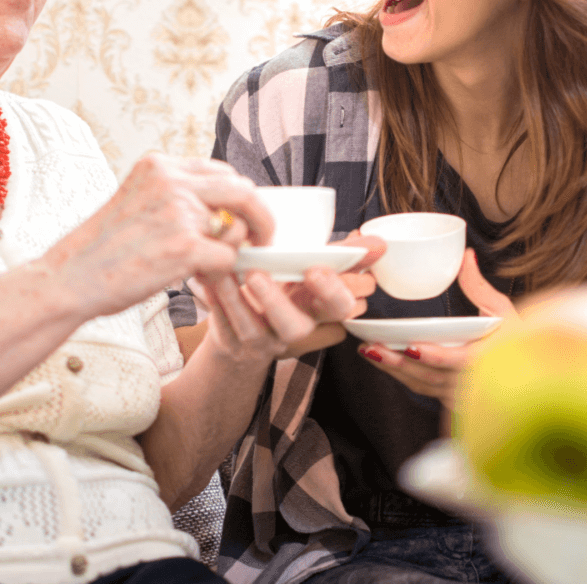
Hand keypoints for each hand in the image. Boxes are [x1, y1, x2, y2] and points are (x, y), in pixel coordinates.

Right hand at [38, 153, 274, 319]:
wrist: (70, 277)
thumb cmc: (102, 249)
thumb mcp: (136, 201)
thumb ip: (175, 197)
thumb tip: (223, 212)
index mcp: (159, 165)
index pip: (220, 171)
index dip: (239, 196)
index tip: (243, 216)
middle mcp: (171, 181)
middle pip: (242, 189)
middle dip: (260, 216)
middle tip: (263, 239)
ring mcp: (180, 212)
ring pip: (238, 228)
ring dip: (234, 250)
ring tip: (215, 265)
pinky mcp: (185, 247)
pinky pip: (228, 258)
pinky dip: (222, 273)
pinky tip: (202, 280)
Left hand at [196, 234, 383, 363]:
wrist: (244, 337)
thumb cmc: (285, 294)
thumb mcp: (313, 274)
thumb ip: (344, 257)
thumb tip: (380, 243)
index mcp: (318, 310)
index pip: (339, 308)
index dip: (332, 292)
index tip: (315, 268)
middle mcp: (294, 330)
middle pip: (295, 327)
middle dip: (278, 303)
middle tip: (259, 274)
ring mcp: (262, 341)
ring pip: (252, 328)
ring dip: (236, 297)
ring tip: (224, 270)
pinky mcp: (233, 344)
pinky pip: (222, 324)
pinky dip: (214, 300)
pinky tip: (207, 278)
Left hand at [357, 248, 517, 408]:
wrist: (529, 372)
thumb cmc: (517, 339)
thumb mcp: (503, 310)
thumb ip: (479, 286)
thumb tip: (465, 255)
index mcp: (491, 359)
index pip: (460, 362)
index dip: (435, 357)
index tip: (411, 346)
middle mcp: (477, 383)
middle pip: (432, 377)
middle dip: (400, 364)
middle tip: (372, 347)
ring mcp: (464, 396)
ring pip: (424, 385)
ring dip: (395, 370)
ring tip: (369, 351)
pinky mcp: (453, 401)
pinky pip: (424, 390)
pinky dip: (403, 376)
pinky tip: (383, 362)